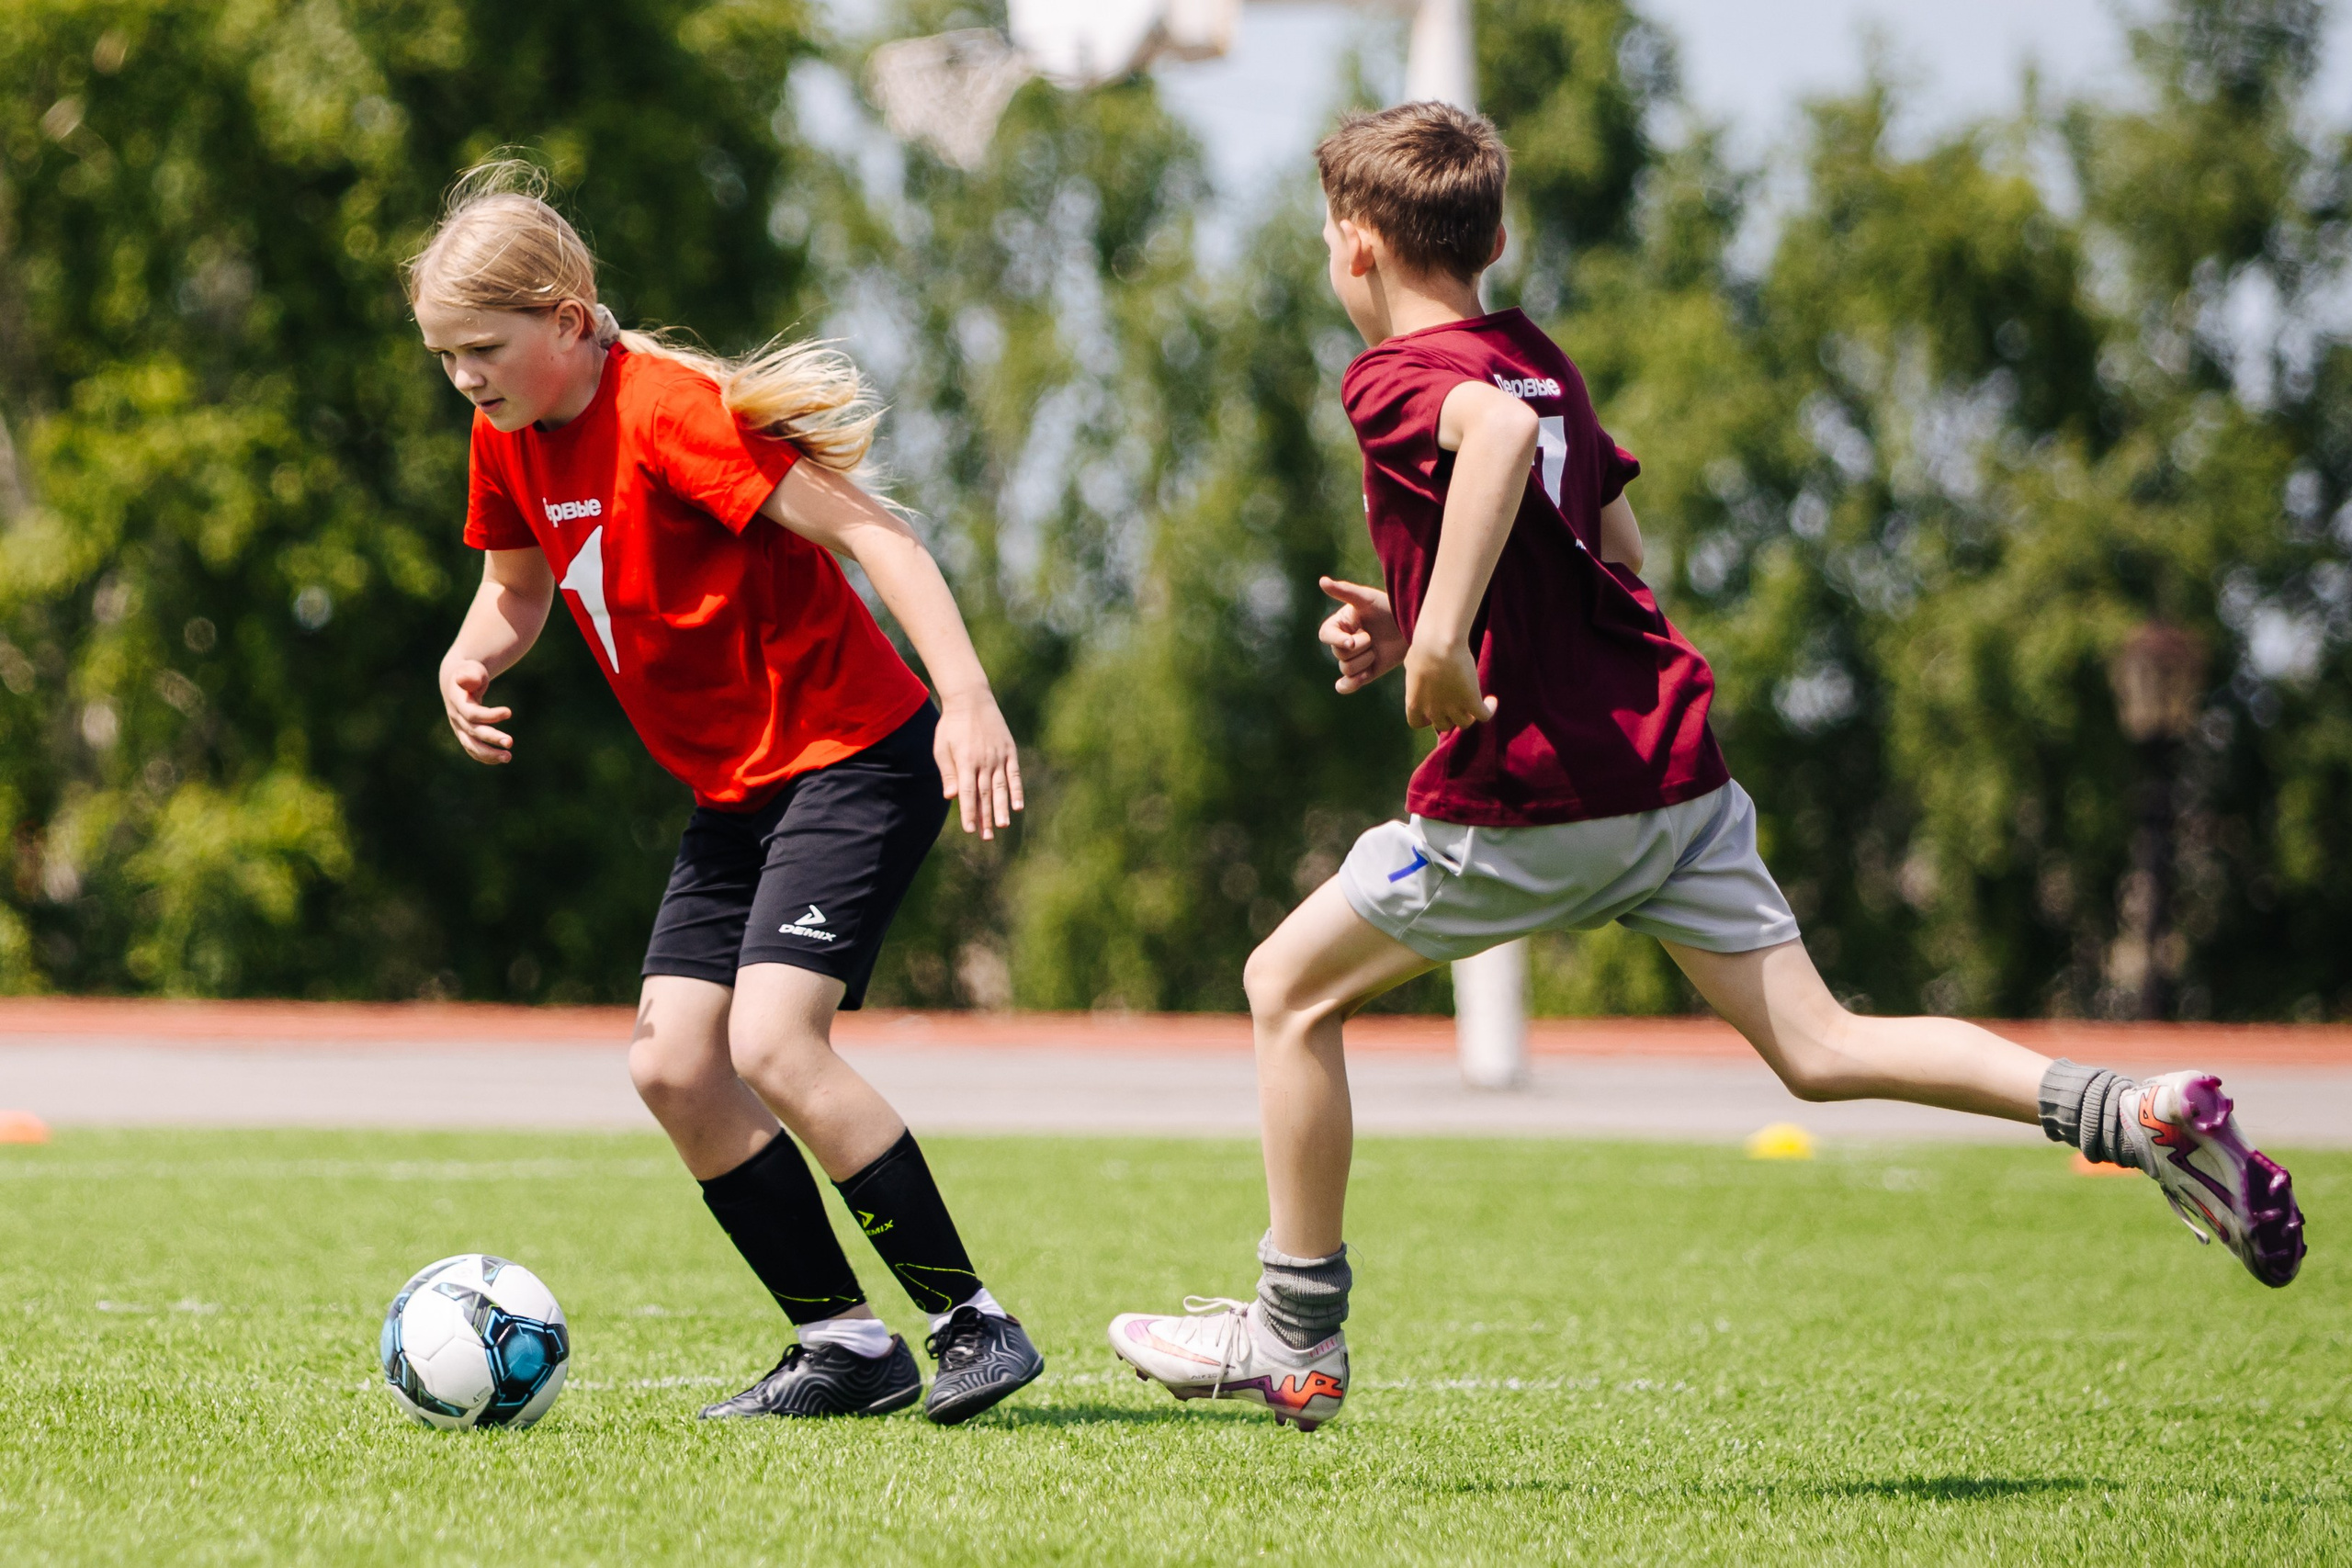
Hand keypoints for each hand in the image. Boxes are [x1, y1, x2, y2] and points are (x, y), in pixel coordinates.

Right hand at [441, 658, 514, 763]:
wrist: (457, 683)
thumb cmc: (470, 674)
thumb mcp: (471, 670)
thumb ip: (470, 676)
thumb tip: (464, 680)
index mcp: (456, 701)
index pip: (472, 714)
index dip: (490, 715)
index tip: (509, 711)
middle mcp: (456, 718)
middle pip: (473, 732)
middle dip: (491, 737)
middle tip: (510, 742)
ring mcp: (459, 728)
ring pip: (471, 746)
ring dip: (489, 754)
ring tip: (508, 757)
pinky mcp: (464, 735)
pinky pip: (473, 749)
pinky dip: (486, 757)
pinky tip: (502, 758)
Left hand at [934, 691, 1023, 839]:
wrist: (971, 700)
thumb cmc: (951, 725)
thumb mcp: (942, 747)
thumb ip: (948, 772)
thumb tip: (950, 797)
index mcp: (965, 761)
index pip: (967, 793)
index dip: (969, 812)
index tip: (970, 830)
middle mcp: (983, 761)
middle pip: (985, 794)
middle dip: (985, 817)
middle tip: (986, 837)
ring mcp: (998, 756)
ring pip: (1000, 787)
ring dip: (1001, 808)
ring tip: (1002, 826)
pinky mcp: (1009, 751)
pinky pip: (1014, 774)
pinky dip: (1016, 790)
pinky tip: (1017, 806)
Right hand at [1317, 577, 1404, 693]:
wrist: (1411, 627)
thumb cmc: (1389, 607)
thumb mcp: (1367, 598)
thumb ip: (1345, 591)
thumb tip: (1322, 580)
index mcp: (1340, 625)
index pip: (1326, 635)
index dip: (1337, 640)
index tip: (1353, 641)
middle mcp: (1344, 642)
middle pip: (1339, 654)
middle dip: (1360, 647)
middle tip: (1374, 637)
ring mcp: (1354, 658)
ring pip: (1347, 668)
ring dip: (1364, 661)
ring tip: (1377, 650)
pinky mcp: (1364, 673)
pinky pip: (1347, 685)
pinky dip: (1350, 685)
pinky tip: (1361, 679)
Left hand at [1402, 637, 1496, 733]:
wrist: (1439, 644)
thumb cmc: (1423, 649)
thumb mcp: (1410, 664)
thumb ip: (1413, 674)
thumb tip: (1413, 669)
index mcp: (1414, 702)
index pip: (1417, 723)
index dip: (1426, 719)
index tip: (1433, 711)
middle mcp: (1432, 710)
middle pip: (1443, 725)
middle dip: (1450, 717)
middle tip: (1456, 705)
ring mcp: (1452, 708)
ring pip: (1464, 723)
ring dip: (1469, 716)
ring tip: (1475, 704)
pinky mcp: (1471, 701)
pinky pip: (1484, 715)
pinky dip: (1489, 710)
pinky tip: (1492, 701)